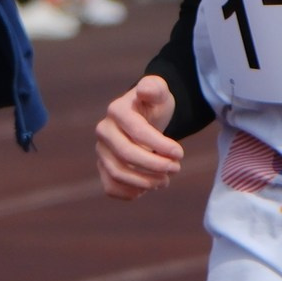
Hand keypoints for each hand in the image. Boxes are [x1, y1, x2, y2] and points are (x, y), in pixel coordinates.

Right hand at [95, 76, 183, 199]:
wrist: (145, 117)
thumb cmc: (154, 104)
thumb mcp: (159, 91)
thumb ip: (154, 87)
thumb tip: (145, 90)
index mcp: (116, 110)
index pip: (137, 132)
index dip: (160, 145)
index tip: (180, 153)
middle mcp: (104, 131)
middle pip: (125, 155)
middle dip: (154, 165)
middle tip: (176, 168)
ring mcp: (101, 150)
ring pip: (117, 173)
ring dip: (144, 182)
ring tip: (165, 180)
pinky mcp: (103, 167)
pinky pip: (110, 186)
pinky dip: (129, 193)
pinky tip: (148, 188)